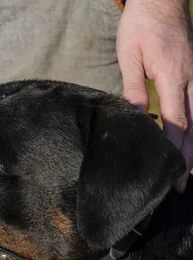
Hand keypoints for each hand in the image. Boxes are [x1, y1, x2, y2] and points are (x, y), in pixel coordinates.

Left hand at [117, 0, 192, 191]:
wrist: (162, 0)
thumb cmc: (141, 26)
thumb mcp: (129, 55)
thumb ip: (133, 87)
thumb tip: (135, 117)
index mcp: (173, 77)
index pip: (176, 122)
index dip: (174, 150)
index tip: (171, 173)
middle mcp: (191, 80)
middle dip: (188, 157)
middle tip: (183, 185)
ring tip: (190, 172)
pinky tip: (191, 142)